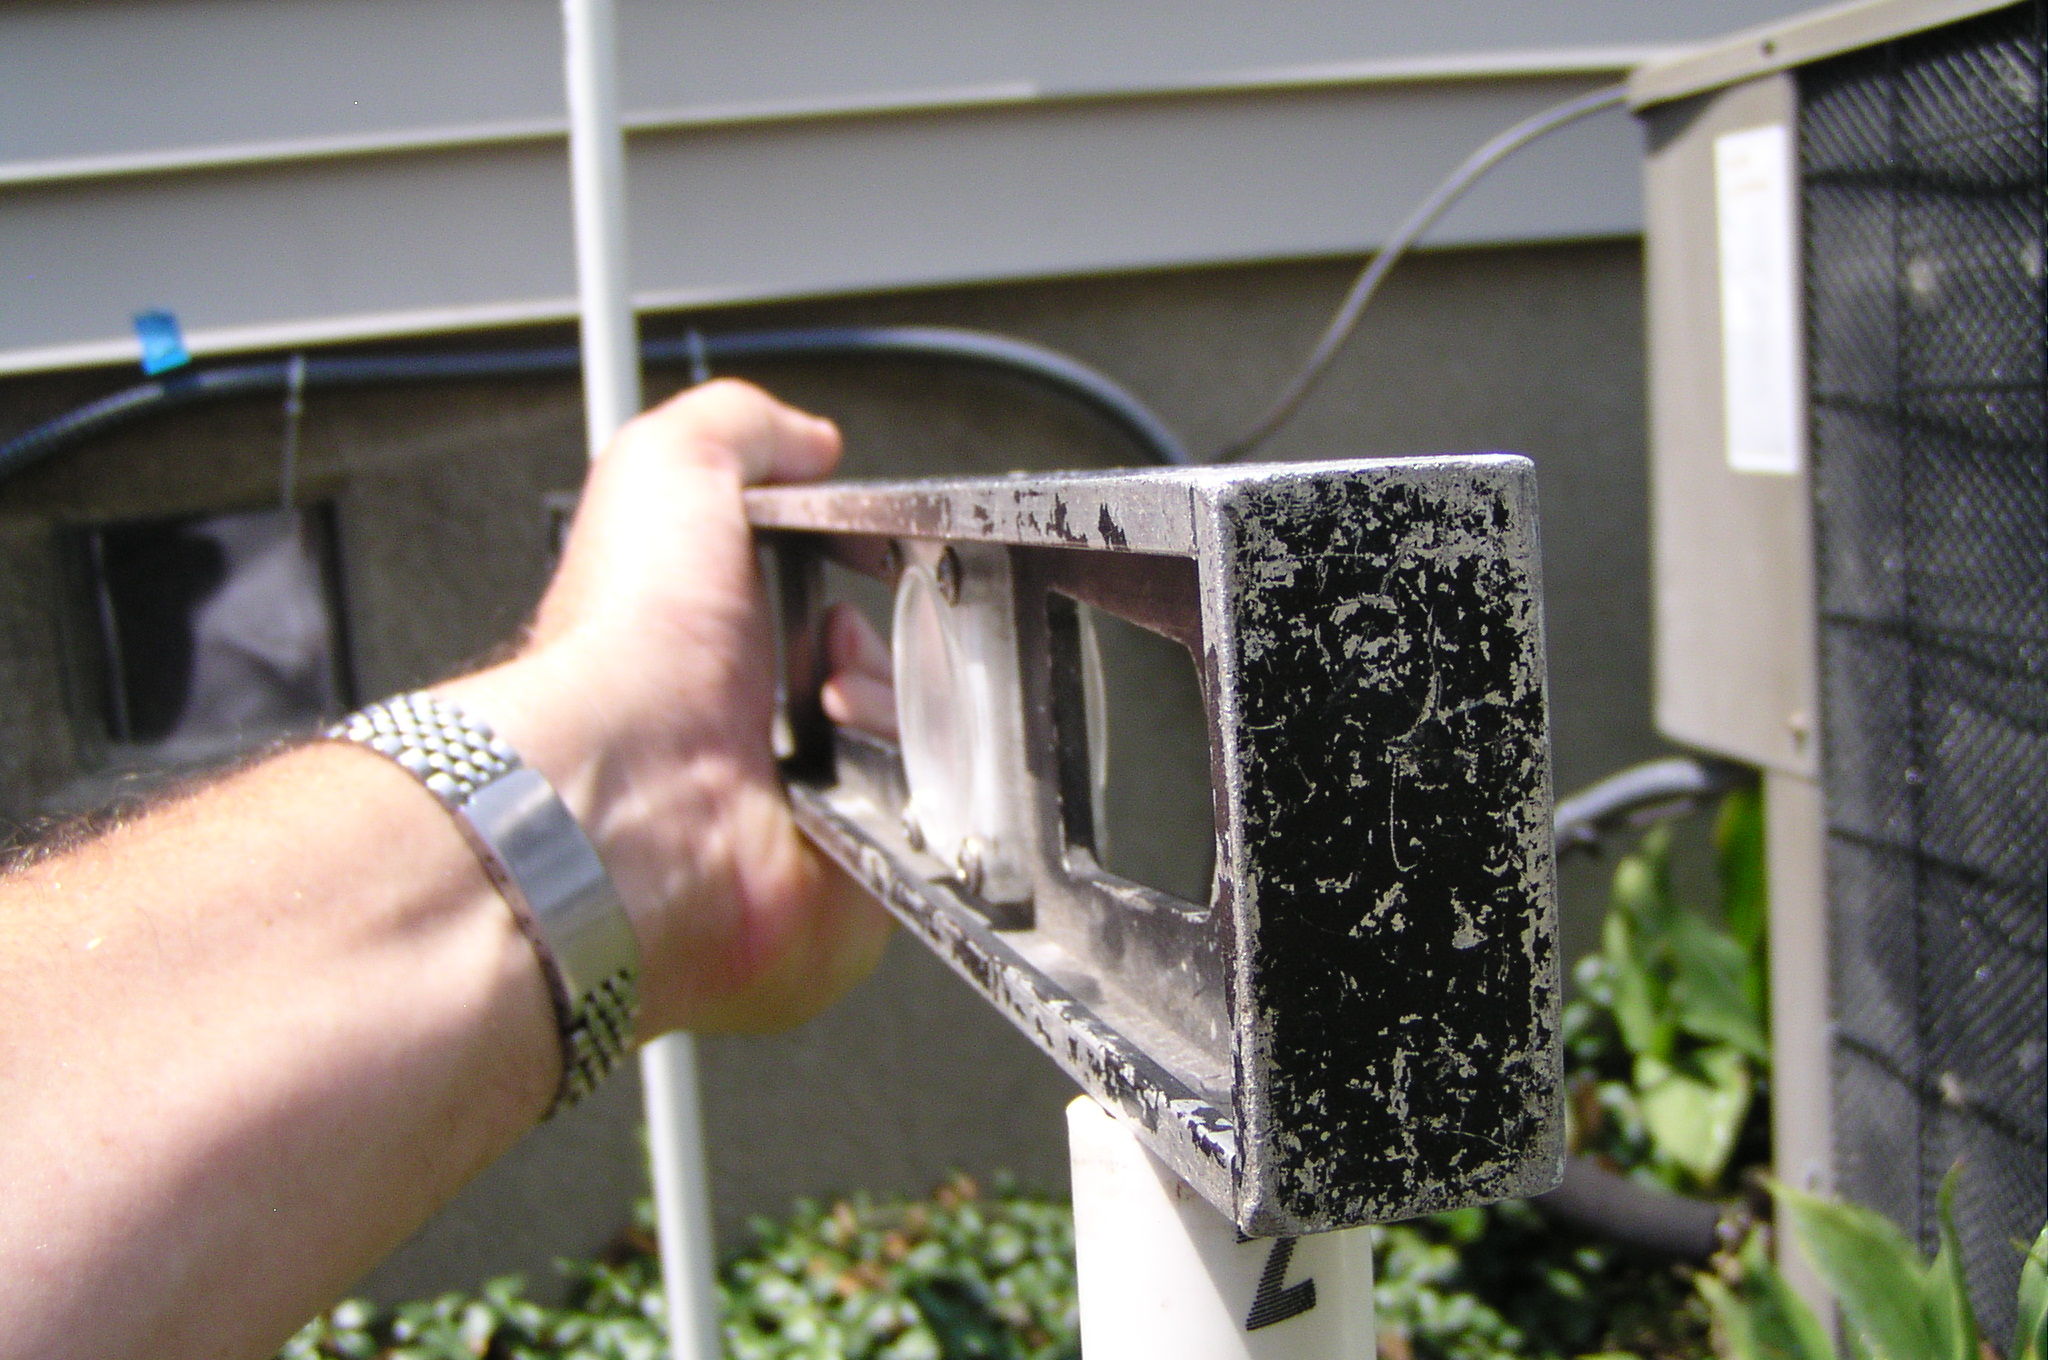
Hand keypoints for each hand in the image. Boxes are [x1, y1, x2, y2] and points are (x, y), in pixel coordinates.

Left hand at [441, 380, 893, 1037]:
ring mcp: (805, 820)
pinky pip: (935, 830)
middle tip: (828, 646)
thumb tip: (809, 439)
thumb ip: (742, 428)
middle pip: (895, 682)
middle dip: (892, 648)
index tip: (865, 562)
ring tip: (828, 704)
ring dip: (897, 713)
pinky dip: (909, 790)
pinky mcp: (851, 888)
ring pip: (926, 753)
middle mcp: (755, 745)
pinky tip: (844, 770)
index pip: (831, 616)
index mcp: (714, 656)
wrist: (623, 790)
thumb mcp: (668, 469)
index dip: (863, 581)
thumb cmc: (626, 645)